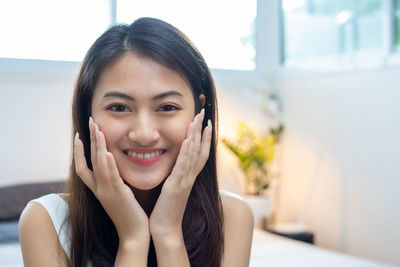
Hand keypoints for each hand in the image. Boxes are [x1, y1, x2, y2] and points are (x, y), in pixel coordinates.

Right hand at [73, 117, 149, 244]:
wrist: (134, 234)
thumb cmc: (128, 214)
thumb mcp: (118, 195)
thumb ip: (114, 182)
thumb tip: (116, 167)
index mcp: (98, 189)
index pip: (82, 168)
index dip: (78, 152)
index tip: (79, 135)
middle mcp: (99, 189)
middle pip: (89, 161)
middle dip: (89, 140)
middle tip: (90, 122)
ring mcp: (107, 192)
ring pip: (98, 166)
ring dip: (98, 147)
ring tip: (98, 129)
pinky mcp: (118, 195)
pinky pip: (111, 177)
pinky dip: (109, 164)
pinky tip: (109, 152)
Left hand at [149, 109, 211, 241]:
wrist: (165, 230)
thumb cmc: (166, 211)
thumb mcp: (172, 191)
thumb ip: (175, 178)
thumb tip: (174, 169)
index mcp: (188, 178)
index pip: (200, 154)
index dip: (204, 139)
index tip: (206, 124)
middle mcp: (189, 177)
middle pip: (200, 150)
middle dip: (202, 131)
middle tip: (203, 114)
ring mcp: (184, 181)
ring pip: (193, 155)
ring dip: (196, 136)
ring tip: (198, 120)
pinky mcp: (175, 186)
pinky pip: (183, 166)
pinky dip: (187, 152)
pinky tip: (188, 140)